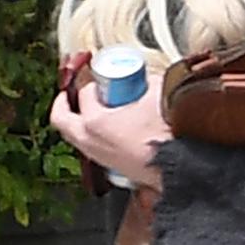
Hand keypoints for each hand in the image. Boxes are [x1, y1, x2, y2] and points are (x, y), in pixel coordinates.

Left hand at [50, 71, 171, 190]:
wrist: (182, 164)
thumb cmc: (167, 132)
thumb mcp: (157, 92)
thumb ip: (145, 80)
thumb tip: (142, 77)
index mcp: (95, 121)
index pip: (85, 93)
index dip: (93, 82)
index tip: (102, 77)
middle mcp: (90, 141)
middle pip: (62, 120)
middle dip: (63, 105)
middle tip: (68, 94)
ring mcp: (98, 157)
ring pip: (74, 136)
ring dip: (77, 122)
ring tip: (89, 111)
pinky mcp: (111, 167)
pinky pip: (90, 148)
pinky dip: (91, 136)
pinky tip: (109, 129)